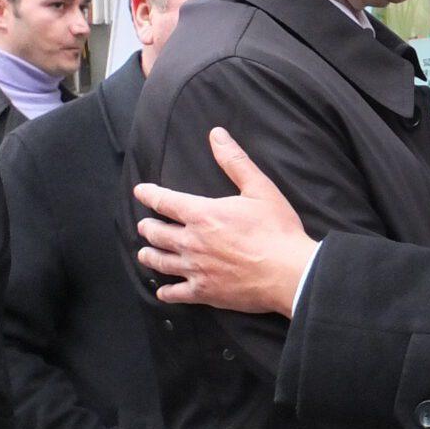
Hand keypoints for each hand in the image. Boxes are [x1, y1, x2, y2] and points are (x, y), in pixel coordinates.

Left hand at [134, 128, 316, 315]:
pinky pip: (176, 293)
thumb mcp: (259, 188)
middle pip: (157, 233)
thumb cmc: (277, 230)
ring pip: (161, 262)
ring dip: (150, 255)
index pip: (165, 201)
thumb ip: (234, 161)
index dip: (150, 194)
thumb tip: (217, 135)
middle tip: (144, 226)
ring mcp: (195, 269)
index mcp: (202, 214)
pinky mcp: (204, 292)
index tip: (140, 191)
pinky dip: (166, 292)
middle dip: (147, 227)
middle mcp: (191, 242)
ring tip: (144, 253)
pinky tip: (163, 291)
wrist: (289, 273)